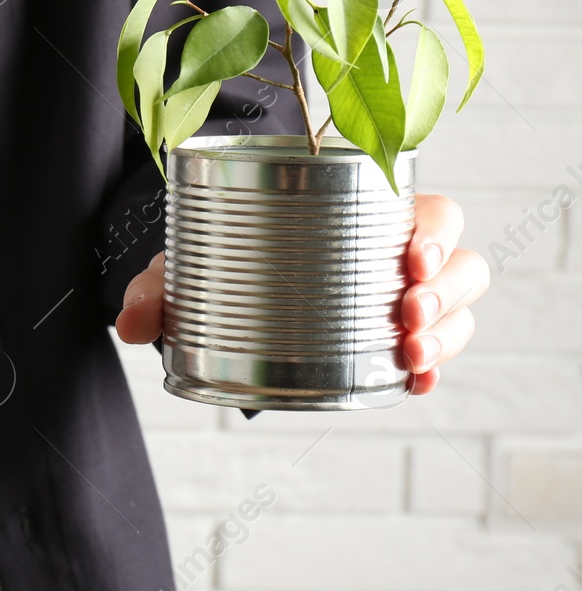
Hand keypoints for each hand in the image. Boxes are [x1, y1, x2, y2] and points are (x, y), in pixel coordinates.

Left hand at [113, 194, 488, 394]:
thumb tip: (131, 326)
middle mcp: (389, 252)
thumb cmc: (215, 262)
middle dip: (445, 287)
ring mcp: (401, 299)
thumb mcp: (183, 270)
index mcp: (355, 210)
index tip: (412, 255)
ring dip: (447, 330)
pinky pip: (438, 349)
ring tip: (412, 354)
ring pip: (459, 305)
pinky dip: (435, 366)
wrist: (218, 296)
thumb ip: (155, 292)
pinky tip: (418, 382)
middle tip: (409, 311)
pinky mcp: (394, 342)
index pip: (422, 208)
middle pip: (457, 258)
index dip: (433, 229)